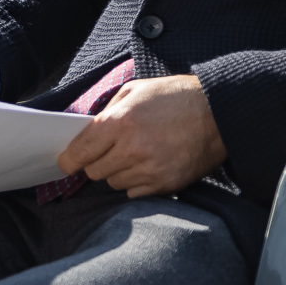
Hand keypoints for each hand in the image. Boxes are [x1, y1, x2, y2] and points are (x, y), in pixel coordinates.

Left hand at [56, 74, 226, 197]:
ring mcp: (151, 170)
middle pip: (94, 172)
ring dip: (117, 172)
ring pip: (114, 183)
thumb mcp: (134, 91)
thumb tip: (84, 133)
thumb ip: (106, 112)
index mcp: (120, 123)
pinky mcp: (167, 184)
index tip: (66, 162)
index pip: (80, 153)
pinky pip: (135, 193)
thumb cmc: (174, 97)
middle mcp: (133, 150)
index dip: (68, 160)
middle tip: (108, 151)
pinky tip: (148, 166)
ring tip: (134, 154)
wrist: (219, 113)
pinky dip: (136, 183)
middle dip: (95, 163)